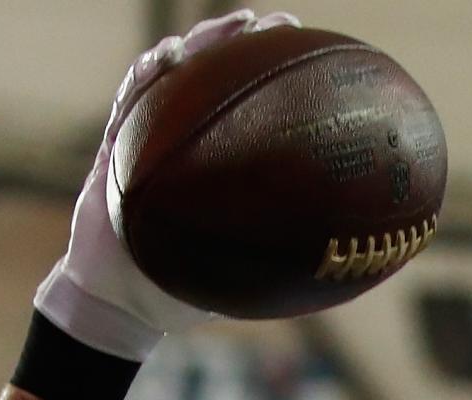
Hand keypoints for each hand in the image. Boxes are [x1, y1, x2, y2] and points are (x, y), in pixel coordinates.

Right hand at [34, 9, 297, 359]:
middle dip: (246, 42)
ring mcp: (150, 136)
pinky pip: (130, 101)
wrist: (124, 301)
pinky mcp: (116, 144)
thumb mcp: (241, 274)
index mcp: (219, 164)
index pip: (251, 107)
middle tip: (280, 24)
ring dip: (201, 43)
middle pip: (217, 75)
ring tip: (231, 25)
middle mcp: (187, 142)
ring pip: (175, 74)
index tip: (310, 53)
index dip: (277, 76)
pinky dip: (146, 76)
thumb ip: (278, 259)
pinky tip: (167, 59)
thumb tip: (354, 267)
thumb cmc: (182, 288)